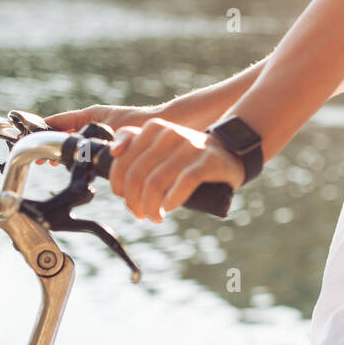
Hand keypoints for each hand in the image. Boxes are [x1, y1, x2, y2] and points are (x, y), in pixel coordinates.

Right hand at [37, 104, 163, 166]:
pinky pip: (85, 147)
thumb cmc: (138, 121)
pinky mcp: (107, 141)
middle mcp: (92, 121)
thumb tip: (66, 143)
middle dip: (50, 144)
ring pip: (72, 141)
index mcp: (89, 115)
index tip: (28, 142)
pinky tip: (73, 165)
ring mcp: (98, 131)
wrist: (163, 124)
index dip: (41, 132)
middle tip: (39, 159)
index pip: (56, 122)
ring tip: (51, 162)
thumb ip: (87, 134)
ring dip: (62, 150)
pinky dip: (76, 154)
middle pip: (61, 132)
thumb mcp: (108, 126)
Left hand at [105, 118, 246, 222]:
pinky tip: (169, 208)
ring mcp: (190, 146)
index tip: (124, 197)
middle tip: (140, 213)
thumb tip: (113, 153)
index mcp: (154, 128)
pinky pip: (182, 184)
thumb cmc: (189, 155)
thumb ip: (136, 143)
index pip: (122, 159)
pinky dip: (172, 201)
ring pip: (155, 182)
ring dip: (150, 206)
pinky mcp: (207, 161)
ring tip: (154, 216)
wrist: (231, 151)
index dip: (118, 184)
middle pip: (136, 174)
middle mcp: (170, 134)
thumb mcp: (161, 144)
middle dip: (133, 201)